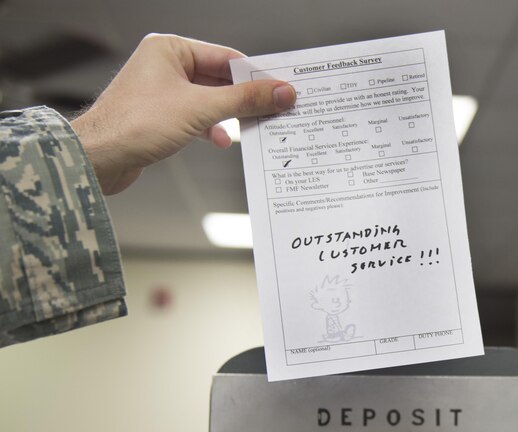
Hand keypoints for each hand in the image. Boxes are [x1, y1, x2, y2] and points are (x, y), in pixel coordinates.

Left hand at [71, 33, 295, 194]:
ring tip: (252, 127)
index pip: (226, 57)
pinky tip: (221, 141)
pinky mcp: (160, 117)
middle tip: (274, 110)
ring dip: (229, 116)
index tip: (282, 89)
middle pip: (220, 79)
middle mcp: (164, 66)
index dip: (257, 75)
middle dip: (244, 99)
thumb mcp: (200, 109)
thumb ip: (244, 100)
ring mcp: (162, 92)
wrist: (98, 158)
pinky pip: (196, 117)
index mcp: (170, 49)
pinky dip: (211, 129)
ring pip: (210, 101)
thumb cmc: (134, 125)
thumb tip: (280, 91)